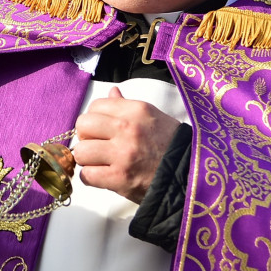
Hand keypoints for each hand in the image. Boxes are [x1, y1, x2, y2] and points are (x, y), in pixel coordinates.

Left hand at [71, 86, 179, 202]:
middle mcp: (127, 128)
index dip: (94, 119)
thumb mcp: (153, 117)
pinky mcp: (120, 178)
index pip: (95, 106)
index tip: (101, 130)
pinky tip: (103, 176)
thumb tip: (112, 92)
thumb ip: (127, 106)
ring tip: (99, 162)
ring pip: (81, 152)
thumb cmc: (171, 145)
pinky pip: (87, 175)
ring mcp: (122, 154)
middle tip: (96, 145)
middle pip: (83, 125)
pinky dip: (91, 178)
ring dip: (87, 159)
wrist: (190, 175)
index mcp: (136, 110)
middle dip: (85, 137)